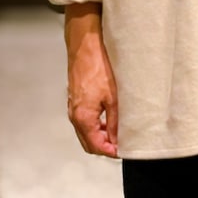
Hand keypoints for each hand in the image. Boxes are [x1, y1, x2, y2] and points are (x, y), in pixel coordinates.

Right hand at [65, 4, 118, 157]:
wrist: (85, 46)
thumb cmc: (99, 67)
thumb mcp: (114, 97)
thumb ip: (116, 121)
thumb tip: (119, 140)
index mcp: (82, 117)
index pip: (95, 146)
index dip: (110, 152)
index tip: (124, 152)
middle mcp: (74, 115)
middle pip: (88, 143)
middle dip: (105, 147)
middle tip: (123, 145)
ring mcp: (73, 107)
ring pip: (85, 132)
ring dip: (100, 136)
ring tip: (120, 133)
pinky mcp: (75, 99)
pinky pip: (84, 120)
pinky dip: (96, 126)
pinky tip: (110, 120)